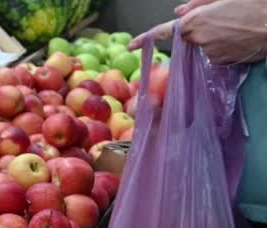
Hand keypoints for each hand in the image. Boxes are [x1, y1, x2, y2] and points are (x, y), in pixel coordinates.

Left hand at [129, 0, 266, 64]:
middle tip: (220, 20)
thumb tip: (178, 12)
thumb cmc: (253, 4)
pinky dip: (220, 48)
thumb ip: (198, 3)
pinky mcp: (221, 63)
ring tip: (233, 27)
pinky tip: (236, 38)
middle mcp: (198, 40)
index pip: (163, 31)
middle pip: (186, 39)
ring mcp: (209, 55)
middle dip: (196, 31)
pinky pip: (213, 56)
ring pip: (201, 48)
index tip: (131, 45)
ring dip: (210, 39)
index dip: (145, 38)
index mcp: (195, 21)